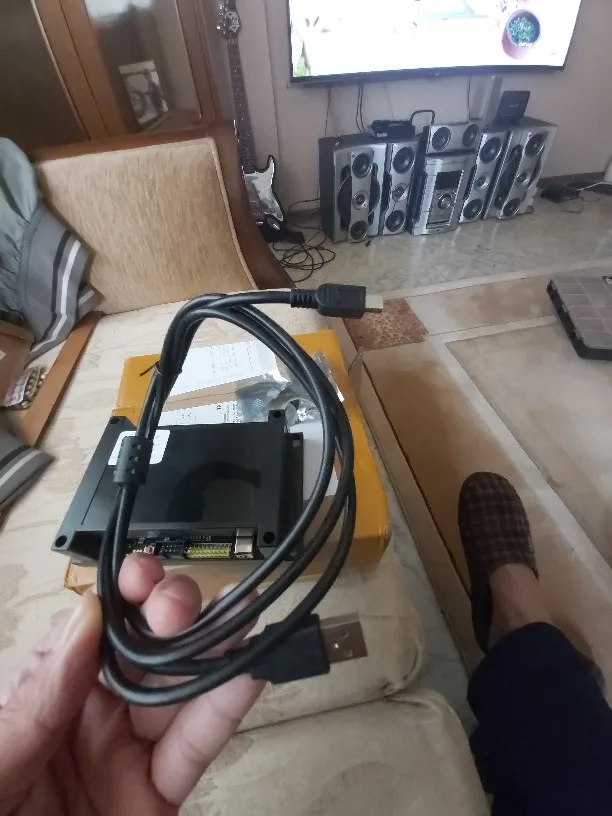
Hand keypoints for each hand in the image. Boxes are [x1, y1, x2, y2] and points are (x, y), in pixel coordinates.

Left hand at [0, 555, 263, 814]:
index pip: (89, 630)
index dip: (120, 596)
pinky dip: (226, 709)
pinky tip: (246, 674)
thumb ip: (33, 699)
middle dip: (170, 614)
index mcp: (39, 698)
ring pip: (180, 690)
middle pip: (143, 650)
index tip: (139, 578)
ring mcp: (123, 756)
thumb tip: (82, 621)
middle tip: (179, 605)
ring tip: (239, 618)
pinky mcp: (156, 797)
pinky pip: (195, 748)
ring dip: (212, 649)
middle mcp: (86, 719)